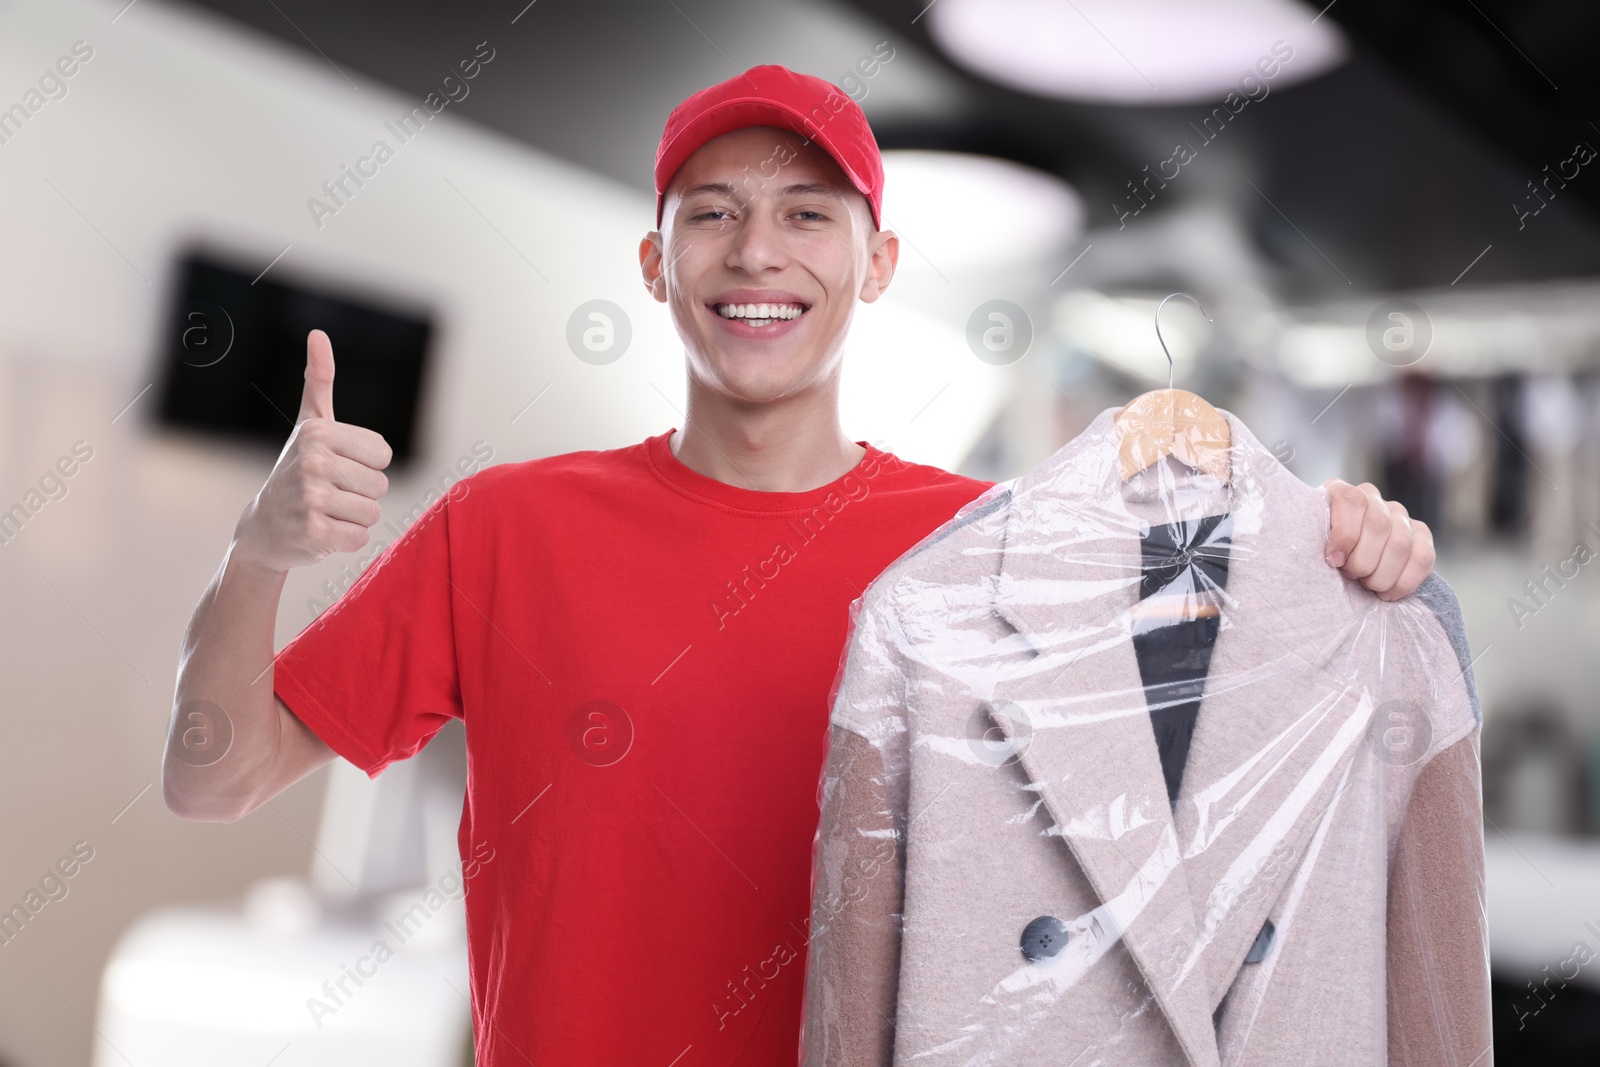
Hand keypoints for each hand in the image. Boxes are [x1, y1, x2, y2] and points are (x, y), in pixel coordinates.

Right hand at [233, 330, 391, 573]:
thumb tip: (318, 334)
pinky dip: (346, 540)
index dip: (366, 465)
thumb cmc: (297, 469)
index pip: (383, 455)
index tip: (337, 466)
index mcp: (319, 432)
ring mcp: (311, 497)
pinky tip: (322, 531)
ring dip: (354, 518)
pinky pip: (360, 538)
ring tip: (325, 511)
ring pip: (373, 513)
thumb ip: (318, 381)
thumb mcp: (309, 424)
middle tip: (328, 493)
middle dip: (360, 494)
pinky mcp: (314, 532)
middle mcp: (313, 461)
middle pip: (381, 484)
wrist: (264, 526)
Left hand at [1323, 479, 1434, 600]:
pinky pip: (1423, 558)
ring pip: (1401, 544)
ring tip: (1367, 584)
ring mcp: (1398, 515)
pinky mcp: (1420, 534)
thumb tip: (1332, 557)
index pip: (1352, 502)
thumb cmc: (1318, 553)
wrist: (1338, 562)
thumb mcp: (1309, 543)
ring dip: (1381, 574)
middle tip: (1350, 575)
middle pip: (1378, 526)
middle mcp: (1372, 498)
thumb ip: (1314, 541)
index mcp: (1341, 492)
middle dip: (1362, 561)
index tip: (1334, 561)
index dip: (1344, 535)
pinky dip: (1405, 581)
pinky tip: (1388, 593)